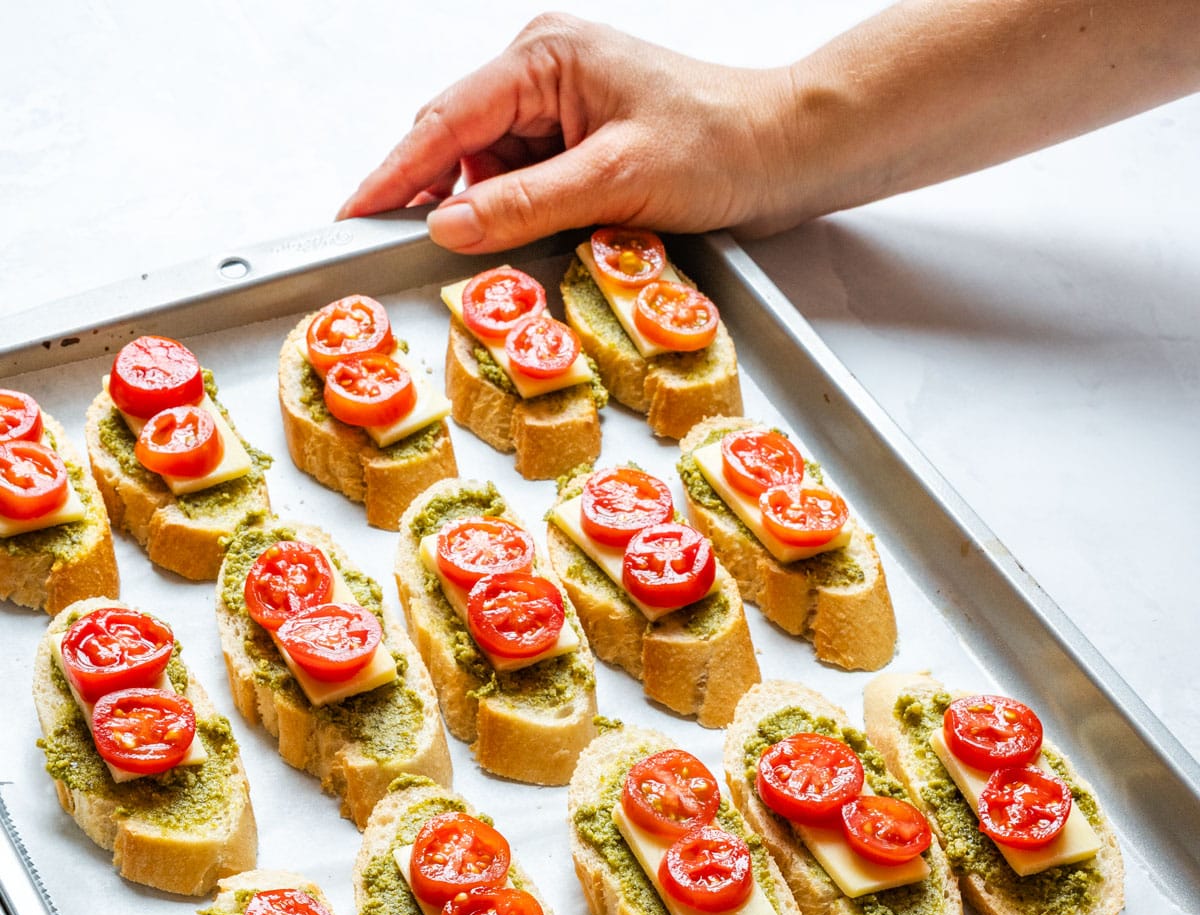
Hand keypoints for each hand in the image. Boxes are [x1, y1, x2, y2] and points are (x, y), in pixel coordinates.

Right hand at [337, 13, 798, 249]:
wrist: (787, 154)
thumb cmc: (721, 145)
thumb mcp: (616, 180)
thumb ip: (525, 205)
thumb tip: (448, 228)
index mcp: (544, 58)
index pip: (444, 121)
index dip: (393, 174)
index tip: (351, 216)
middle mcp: (544, 77)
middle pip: (458, 148)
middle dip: (437, 204)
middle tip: (408, 259)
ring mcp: (561, 114)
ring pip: (490, 179)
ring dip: (490, 222)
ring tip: (494, 263)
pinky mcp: (580, 150)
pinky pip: (526, 192)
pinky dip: (522, 225)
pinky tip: (531, 249)